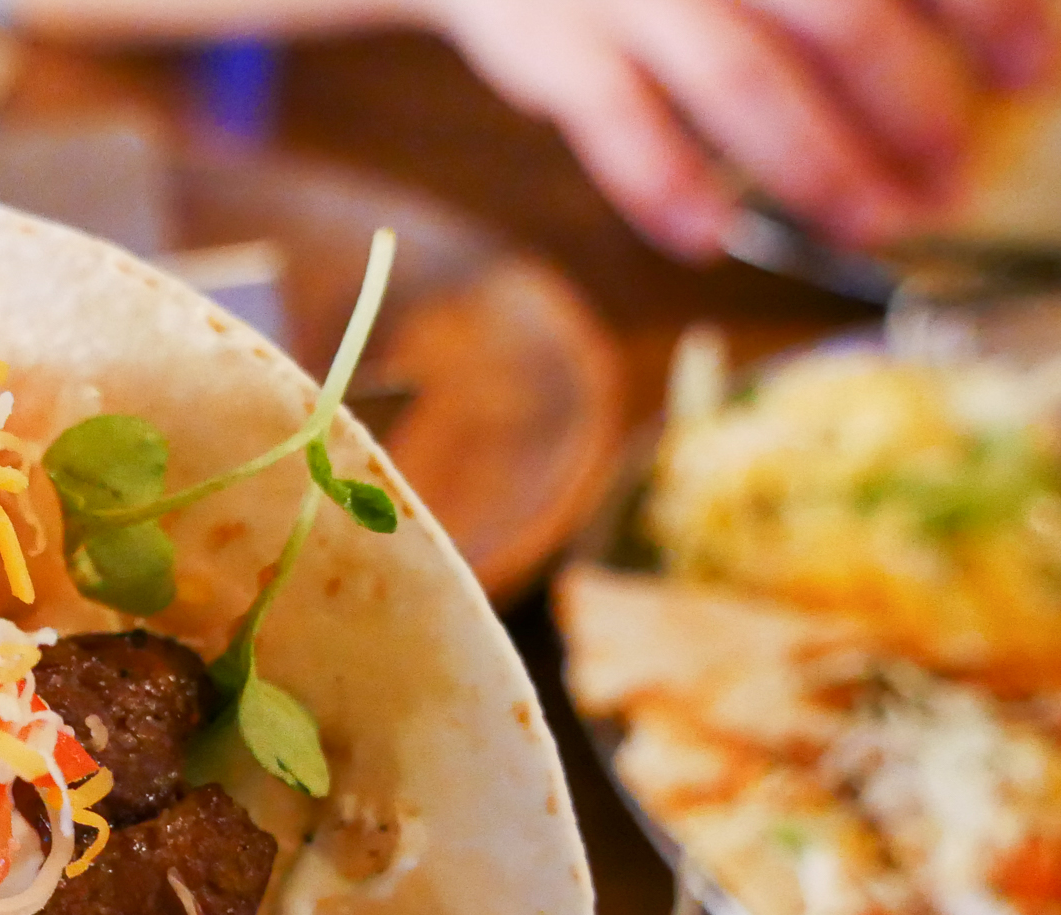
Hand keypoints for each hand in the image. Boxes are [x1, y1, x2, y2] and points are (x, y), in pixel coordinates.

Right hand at [426, 0, 1053, 256]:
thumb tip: (979, 36)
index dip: (981, 8)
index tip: (1029, 73)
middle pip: (839, 20)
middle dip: (911, 109)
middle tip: (951, 183)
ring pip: (741, 80)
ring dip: (814, 165)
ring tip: (869, 227)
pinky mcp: (552, 45)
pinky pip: (613, 121)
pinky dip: (664, 185)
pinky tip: (708, 241)